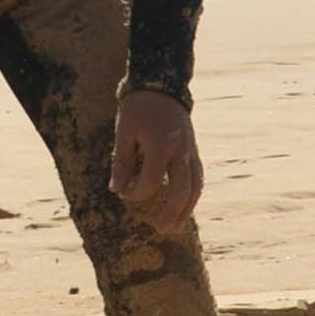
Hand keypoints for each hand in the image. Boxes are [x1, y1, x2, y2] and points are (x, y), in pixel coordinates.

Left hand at [110, 89, 204, 225]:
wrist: (162, 85)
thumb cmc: (138, 108)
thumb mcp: (124, 132)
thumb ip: (121, 163)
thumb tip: (116, 190)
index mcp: (161, 145)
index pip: (151, 182)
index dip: (136, 193)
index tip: (124, 192)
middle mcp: (180, 151)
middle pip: (182, 190)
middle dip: (172, 212)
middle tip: (160, 229)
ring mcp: (191, 151)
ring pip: (196, 186)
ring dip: (187, 209)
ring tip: (175, 226)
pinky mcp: (194, 151)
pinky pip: (197, 177)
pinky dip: (192, 195)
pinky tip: (183, 207)